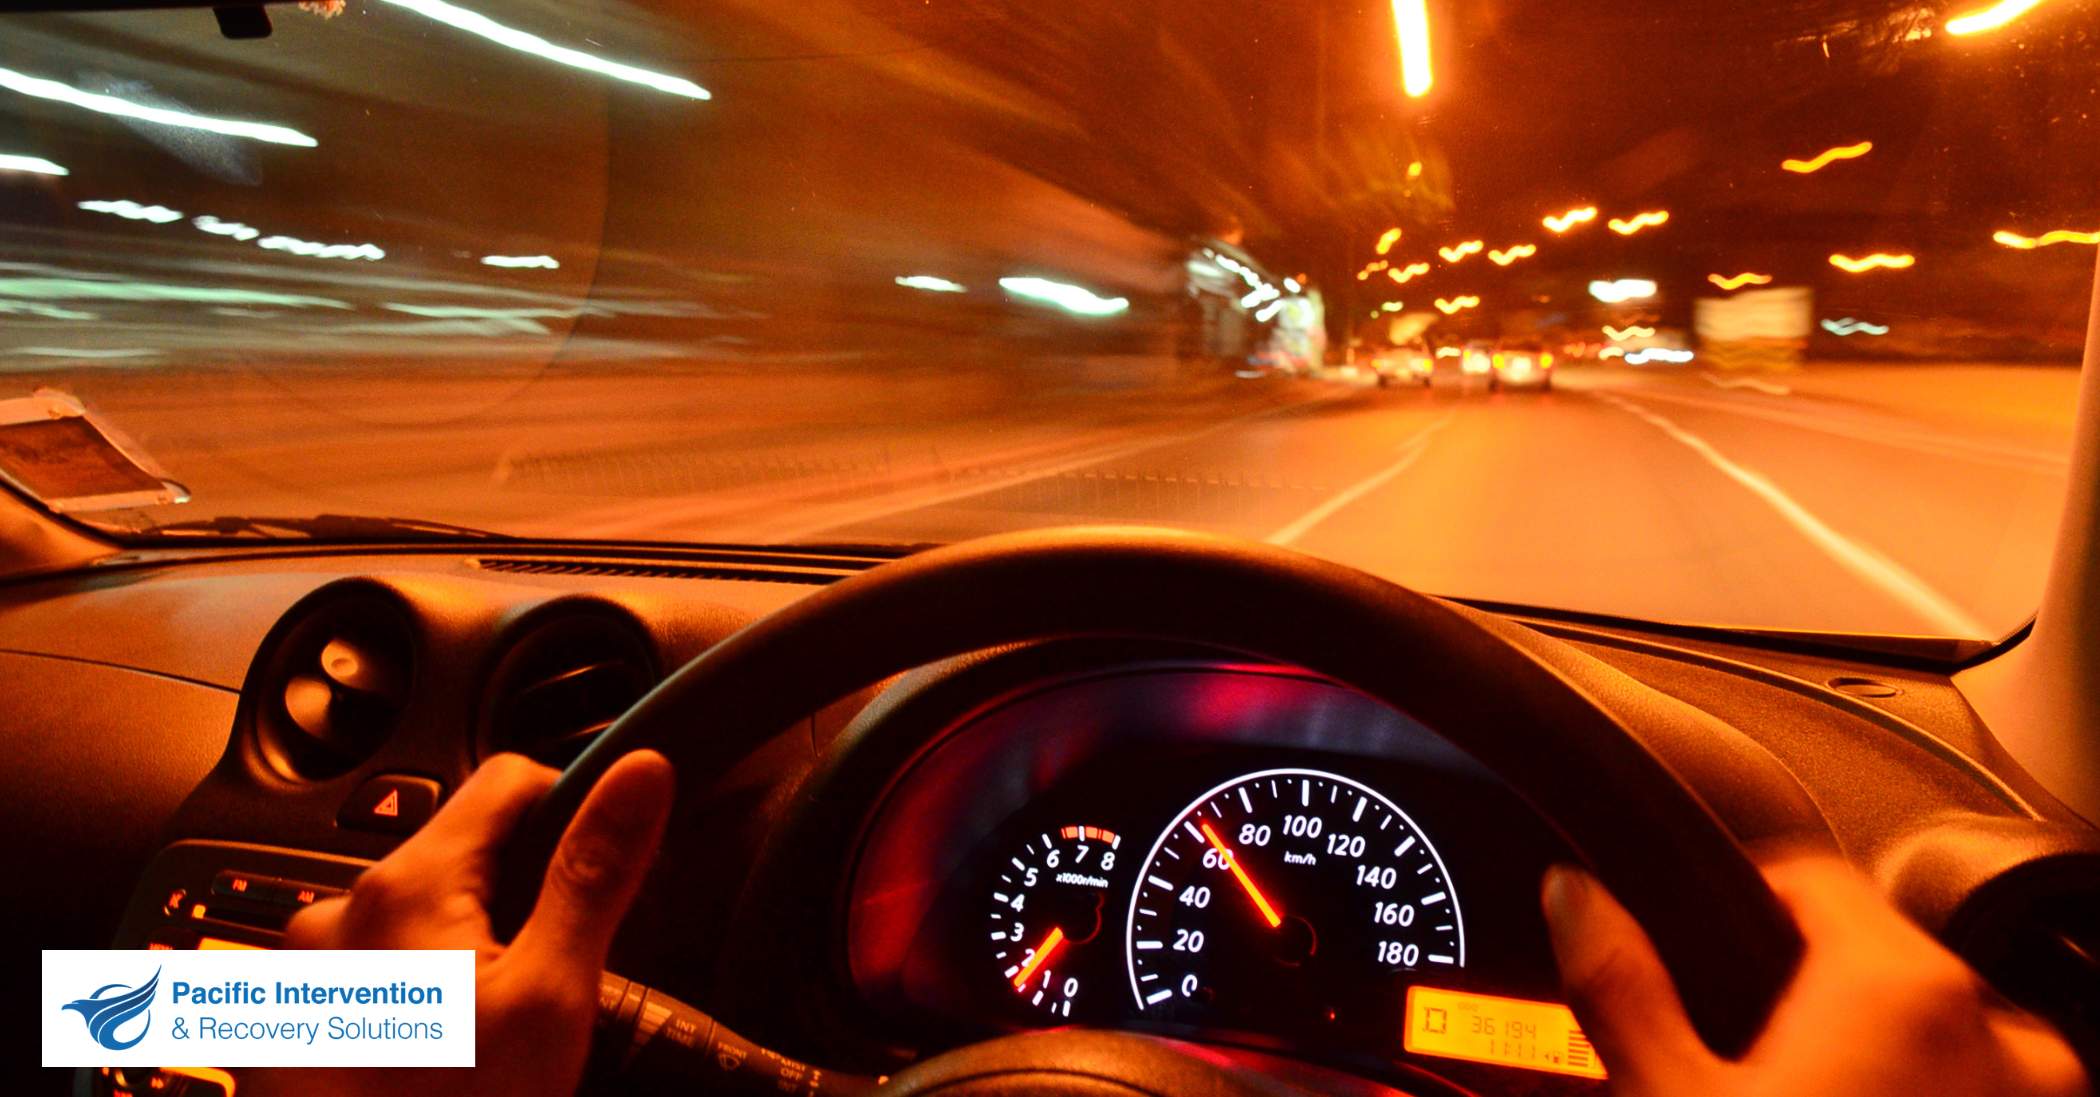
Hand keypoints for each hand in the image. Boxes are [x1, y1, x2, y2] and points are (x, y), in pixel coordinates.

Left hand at [246, 751, 675, 1096]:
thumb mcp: (553, 999)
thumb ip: (595, 874)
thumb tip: (641, 772)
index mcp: (403, 886)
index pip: (510, 781)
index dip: (574, 814)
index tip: (601, 878)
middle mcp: (335, 916)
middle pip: (461, 858)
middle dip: (515, 906)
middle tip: (547, 994)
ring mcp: (301, 977)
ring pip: (417, 926)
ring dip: (459, 961)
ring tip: (486, 1046)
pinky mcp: (287, 1030)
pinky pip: (369, 982)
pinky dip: (410, 1007)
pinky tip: (434, 1068)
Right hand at [1542, 856, 2088, 1096]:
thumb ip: (1621, 984)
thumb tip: (1573, 896)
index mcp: (1900, 986)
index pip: (1809, 878)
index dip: (1735, 903)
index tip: (1700, 944)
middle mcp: (1997, 1036)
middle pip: (1874, 965)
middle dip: (1800, 1003)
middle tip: (1736, 1071)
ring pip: (1935, 1041)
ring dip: (1868, 1064)